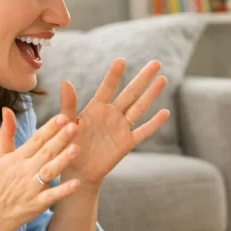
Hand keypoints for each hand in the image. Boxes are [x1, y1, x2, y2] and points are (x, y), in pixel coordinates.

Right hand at [0, 109, 80, 230]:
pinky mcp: (38, 203)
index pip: (36, 140)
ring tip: (76, 149)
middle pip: (45, 152)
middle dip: (60, 139)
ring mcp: (32, 187)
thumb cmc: (1, 181)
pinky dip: (64, 190)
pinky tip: (76, 183)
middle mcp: (25, 170)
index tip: (63, 117)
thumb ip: (6, 132)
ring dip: (63, 160)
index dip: (49, 128)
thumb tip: (7, 109)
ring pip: (49, 171)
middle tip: (75, 126)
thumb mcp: (0, 155)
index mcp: (18, 157)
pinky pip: (52, 196)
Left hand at [59, 57, 169, 187]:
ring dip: (151, 94)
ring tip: (163, 79)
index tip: (121, 60)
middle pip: (130, 93)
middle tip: (156, 63)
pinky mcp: (127, 143)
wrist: (76, 170)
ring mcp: (121, 128)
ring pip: (139, 108)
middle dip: (143, 78)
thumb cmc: (67, 145)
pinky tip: (165, 113)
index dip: (114, 75)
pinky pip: (143, 132)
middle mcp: (111, 114)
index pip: (107, 87)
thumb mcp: (65, 124)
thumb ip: (68, 104)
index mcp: (96, 107)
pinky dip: (154, 124)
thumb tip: (65, 82)